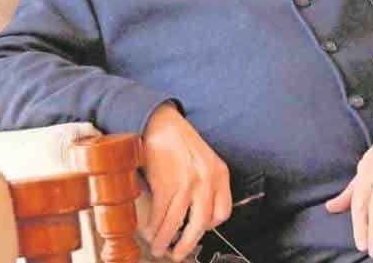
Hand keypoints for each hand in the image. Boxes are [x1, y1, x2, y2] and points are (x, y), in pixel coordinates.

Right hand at [141, 103, 231, 259]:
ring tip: (158, 247)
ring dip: (164, 240)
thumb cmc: (179, 141)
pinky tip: (149, 231)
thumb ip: (205, 184)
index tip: (198, 232)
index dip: (209, 227)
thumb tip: (191, 215)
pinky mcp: (165, 183)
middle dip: (187, 244)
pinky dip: (153, 227)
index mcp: (220, 174)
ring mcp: (186, 183)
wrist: (159, 122)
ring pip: (176, 222)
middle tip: (178, 254)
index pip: (223, 212)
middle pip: (201, 224)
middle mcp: (206, 180)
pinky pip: (160, 214)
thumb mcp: (204, 160)